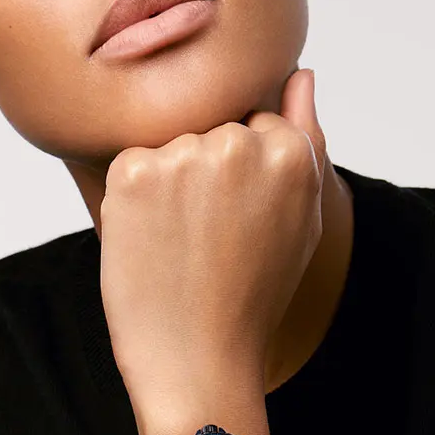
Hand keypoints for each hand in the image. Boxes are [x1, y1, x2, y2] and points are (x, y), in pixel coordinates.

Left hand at [99, 68, 326, 429]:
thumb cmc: (252, 299)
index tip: (236, 225)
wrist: (198, 361)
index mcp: (288, 152)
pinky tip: (151, 246)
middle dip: (203, 176)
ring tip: (179, 248)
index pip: (254, 125)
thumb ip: (305, 140)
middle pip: (208, 131)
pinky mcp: (132, 174)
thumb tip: (301, 74)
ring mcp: (182, 156)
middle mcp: (238, 144)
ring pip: (167, 147)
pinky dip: (132, 202)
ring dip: (167, 187)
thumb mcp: (302, 222)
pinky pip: (129, 166)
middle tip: (207, 242)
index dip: (240, 179)